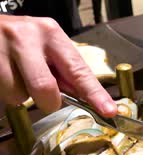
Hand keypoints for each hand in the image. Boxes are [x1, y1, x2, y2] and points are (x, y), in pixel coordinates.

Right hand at [0, 15, 116, 116]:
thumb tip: (85, 97)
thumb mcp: (46, 46)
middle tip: (45, 98)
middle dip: (48, 102)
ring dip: (21, 94)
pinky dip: (7, 92)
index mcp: (51, 34)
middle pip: (45, 89)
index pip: (78, 70)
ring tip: (17, 74)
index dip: (95, 94)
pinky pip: (5, 94)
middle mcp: (27, 38)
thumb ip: (64, 70)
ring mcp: (3, 49)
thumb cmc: (20, 39)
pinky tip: (5, 74)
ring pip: (19, 95)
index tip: (109, 110)